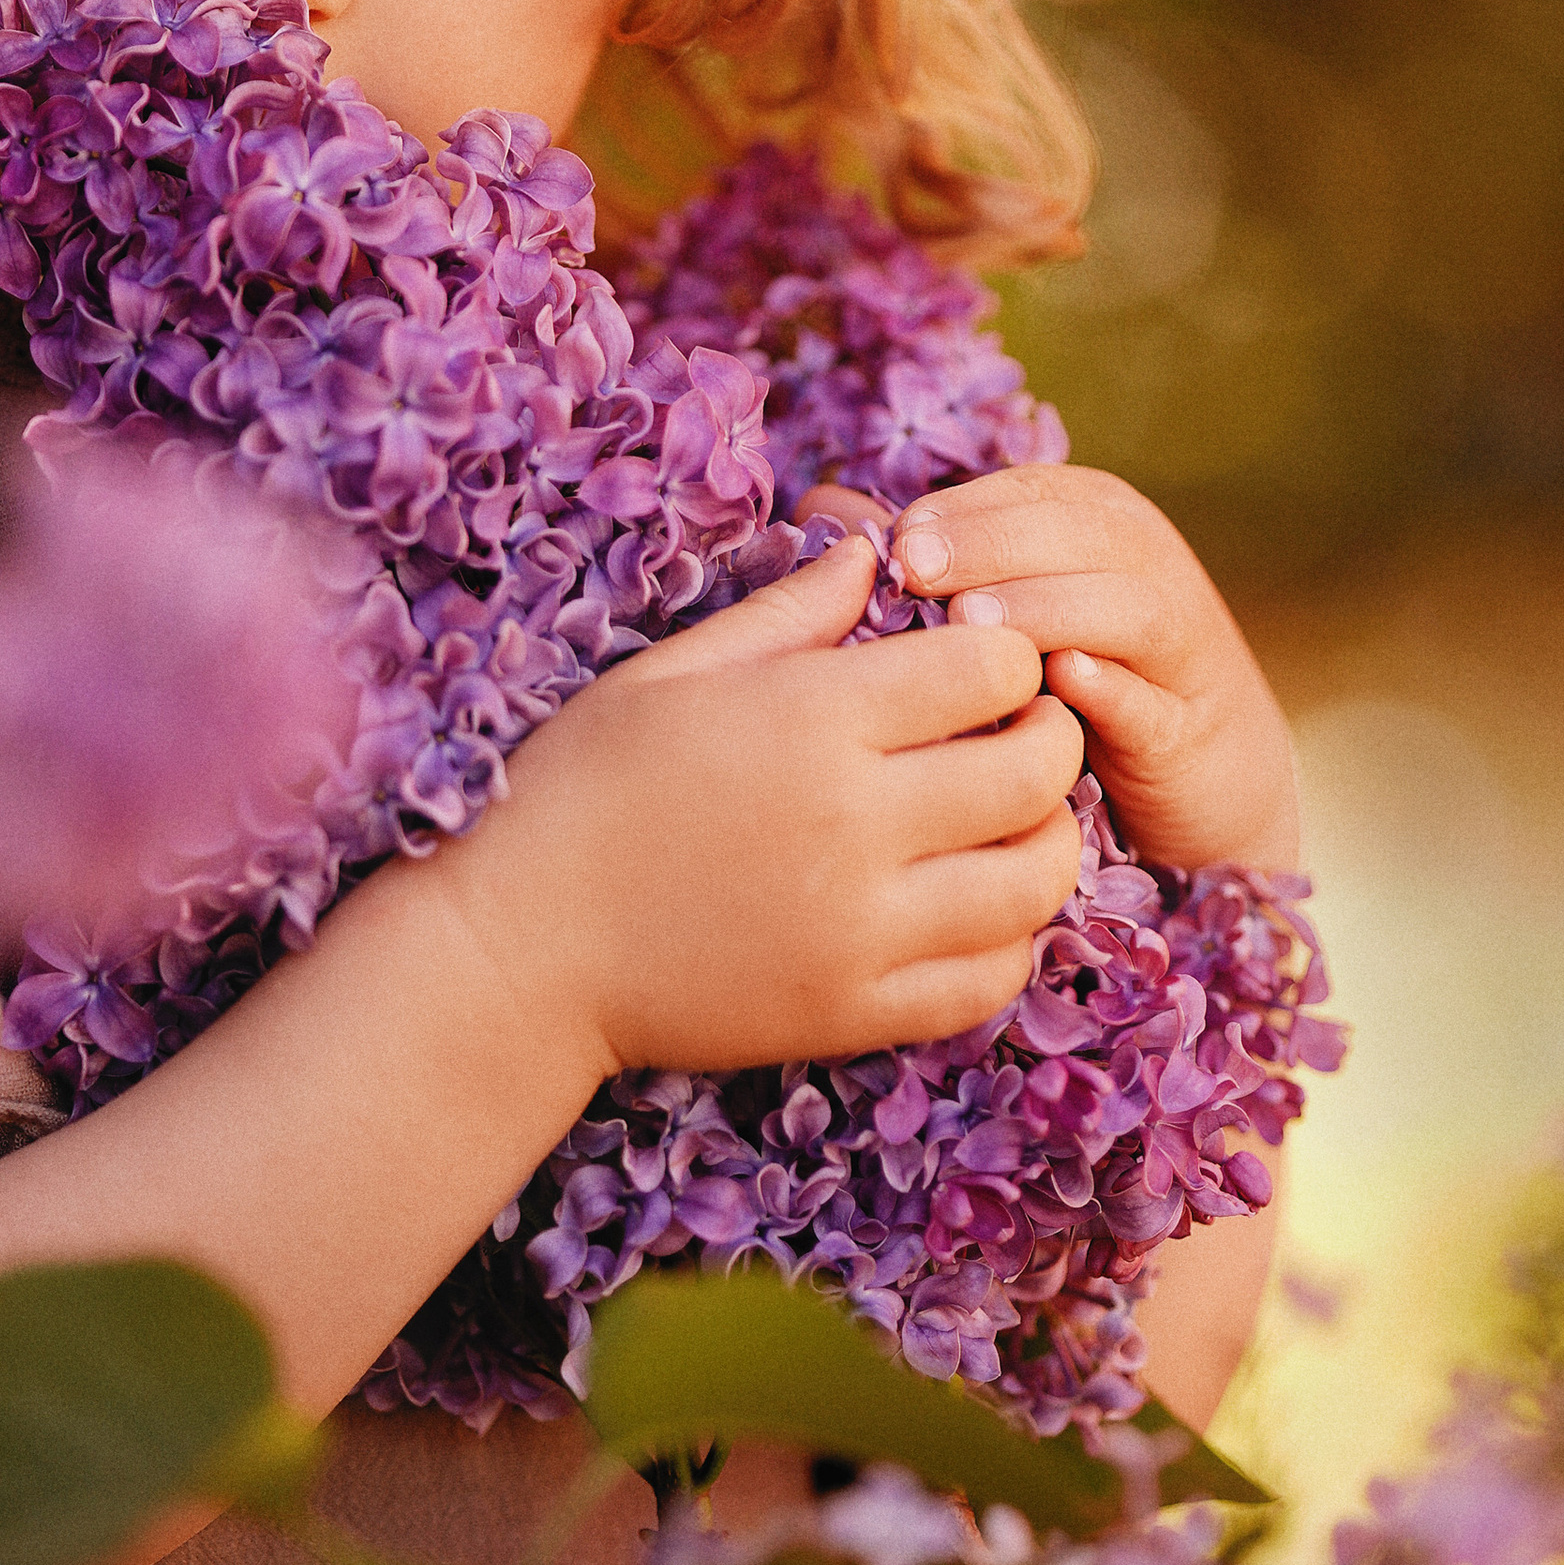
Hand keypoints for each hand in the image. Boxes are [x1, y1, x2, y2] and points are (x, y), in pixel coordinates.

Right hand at [431, 534, 1087, 1083]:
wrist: (516, 950)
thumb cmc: (579, 789)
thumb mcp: (669, 673)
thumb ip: (787, 611)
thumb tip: (874, 551)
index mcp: (810, 718)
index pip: (989, 666)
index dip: (1005, 651)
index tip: (980, 661)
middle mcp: (853, 823)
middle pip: (1034, 770)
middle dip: (1047, 735)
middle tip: (1021, 730)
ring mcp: (860, 929)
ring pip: (1035, 881)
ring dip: (1045, 839)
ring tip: (1009, 819)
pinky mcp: (854, 1012)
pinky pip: (991, 978)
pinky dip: (1009, 938)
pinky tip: (974, 905)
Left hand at [805, 466, 1301, 875]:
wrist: (1195, 777)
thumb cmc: (1068, 678)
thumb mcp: (1001, 606)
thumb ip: (923, 555)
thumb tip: (823, 509)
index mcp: (1095, 521)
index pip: (1030, 492)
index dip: (959, 510)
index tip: (894, 540)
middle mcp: (1145, 566)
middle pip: (1078, 532)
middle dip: (991, 544)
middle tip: (916, 569)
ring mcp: (1177, 647)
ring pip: (1125, 605)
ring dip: (1045, 607)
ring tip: (969, 624)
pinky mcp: (1188, 730)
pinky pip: (1154, 702)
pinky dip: (1113, 690)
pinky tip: (1063, 683)